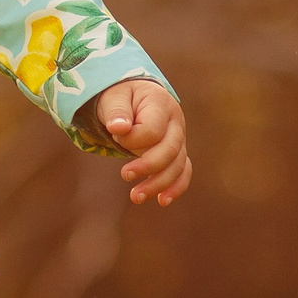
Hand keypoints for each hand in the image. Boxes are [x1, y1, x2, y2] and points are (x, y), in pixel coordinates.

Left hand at [88, 79, 190, 205]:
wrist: (134, 97)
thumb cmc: (121, 96)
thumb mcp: (114, 97)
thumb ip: (117, 112)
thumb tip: (118, 128)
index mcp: (161, 104)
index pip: (153, 130)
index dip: (132, 139)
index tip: (114, 133)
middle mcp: (176, 123)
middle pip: (170, 150)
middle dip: (148, 166)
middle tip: (124, 175)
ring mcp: (179, 139)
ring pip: (178, 166)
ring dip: (159, 184)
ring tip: (136, 197)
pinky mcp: (177, 153)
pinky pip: (183, 172)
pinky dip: (176, 188)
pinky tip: (162, 201)